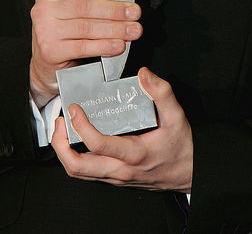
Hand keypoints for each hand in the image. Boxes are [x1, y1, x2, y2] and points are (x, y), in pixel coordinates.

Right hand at [29, 0, 141, 107]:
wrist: (47, 62)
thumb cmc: (62, 31)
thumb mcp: (67, 10)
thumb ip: (86, 1)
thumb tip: (122, 5)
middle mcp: (43, 10)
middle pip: (82, 6)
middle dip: (114, 10)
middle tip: (133, 13)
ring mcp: (45, 31)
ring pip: (86, 27)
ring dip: (115, 29)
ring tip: (132, 30)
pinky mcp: (51, 51)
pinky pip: (84, 46)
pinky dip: (104, 46)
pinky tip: (117, 45)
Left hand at [51, 67, 192, 192]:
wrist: (190, 172)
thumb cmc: (182, 146)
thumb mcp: (177, 116)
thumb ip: (162, 92)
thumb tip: (144, 73)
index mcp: (134, 154)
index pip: (98, 145)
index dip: (81, 126)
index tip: (74, 108)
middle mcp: (120, 170)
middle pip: (77, 167)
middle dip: (61, 145)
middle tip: (60, 121)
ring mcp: (115, 176)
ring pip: (78, 173)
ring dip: (64, 152)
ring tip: (64, 129)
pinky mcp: (114, 178)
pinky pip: (87, 172)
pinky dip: (75, 156)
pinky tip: (78, 138)